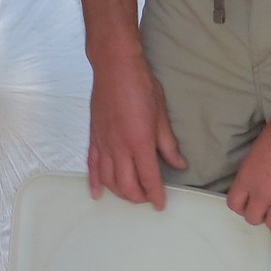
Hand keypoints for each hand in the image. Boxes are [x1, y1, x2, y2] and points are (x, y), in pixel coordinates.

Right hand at [88, 52, 186, 209]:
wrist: (114, 66)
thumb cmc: (140, 85)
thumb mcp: (161, 114)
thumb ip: (168, 144)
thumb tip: (179, 164)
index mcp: (139, 141)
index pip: (149, 178)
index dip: (155, 195)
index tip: (160, 204)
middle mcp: (119, 147)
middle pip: (127, 185)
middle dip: (138, 197)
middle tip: (148, 198)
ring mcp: (104, 144)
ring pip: (109, 180)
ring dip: (120, 193)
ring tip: (131, 195)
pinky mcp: (94, 138)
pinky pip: (92, 166)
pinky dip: (94, 183)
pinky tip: (97, 194)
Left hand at [226, 108, 270, 231]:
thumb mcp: (259, 148)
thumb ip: (257, 168)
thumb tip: (261, 176)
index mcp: (247, 176)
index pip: (234, 204)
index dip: (243, 207)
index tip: (251, 203)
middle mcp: (261, 191)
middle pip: (253, 219)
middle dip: (261, 216)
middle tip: (270, 210)